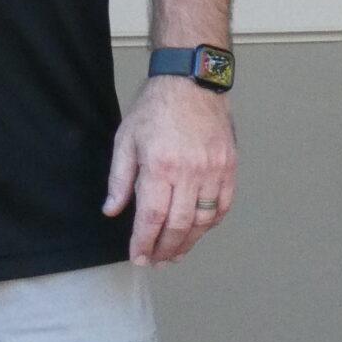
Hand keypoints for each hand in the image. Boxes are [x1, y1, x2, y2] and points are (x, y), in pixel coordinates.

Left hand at [104, 73, 237, 265]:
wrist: (191, 79)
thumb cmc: (156, 106)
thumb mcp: (126, 137)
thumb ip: (119, 178)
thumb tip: (112, 210)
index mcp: (160, 165)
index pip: (152, 217)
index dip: (144, 242)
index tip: (138, 257)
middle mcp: (189, 171)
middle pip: (179, 225)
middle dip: (165, 249)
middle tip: (156, 261)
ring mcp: (213, 170)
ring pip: (202, 221)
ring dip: (188, 242)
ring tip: (175, 253)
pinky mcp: (229, 166)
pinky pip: (222, 205)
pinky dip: (210, 223)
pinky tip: (197, 230)